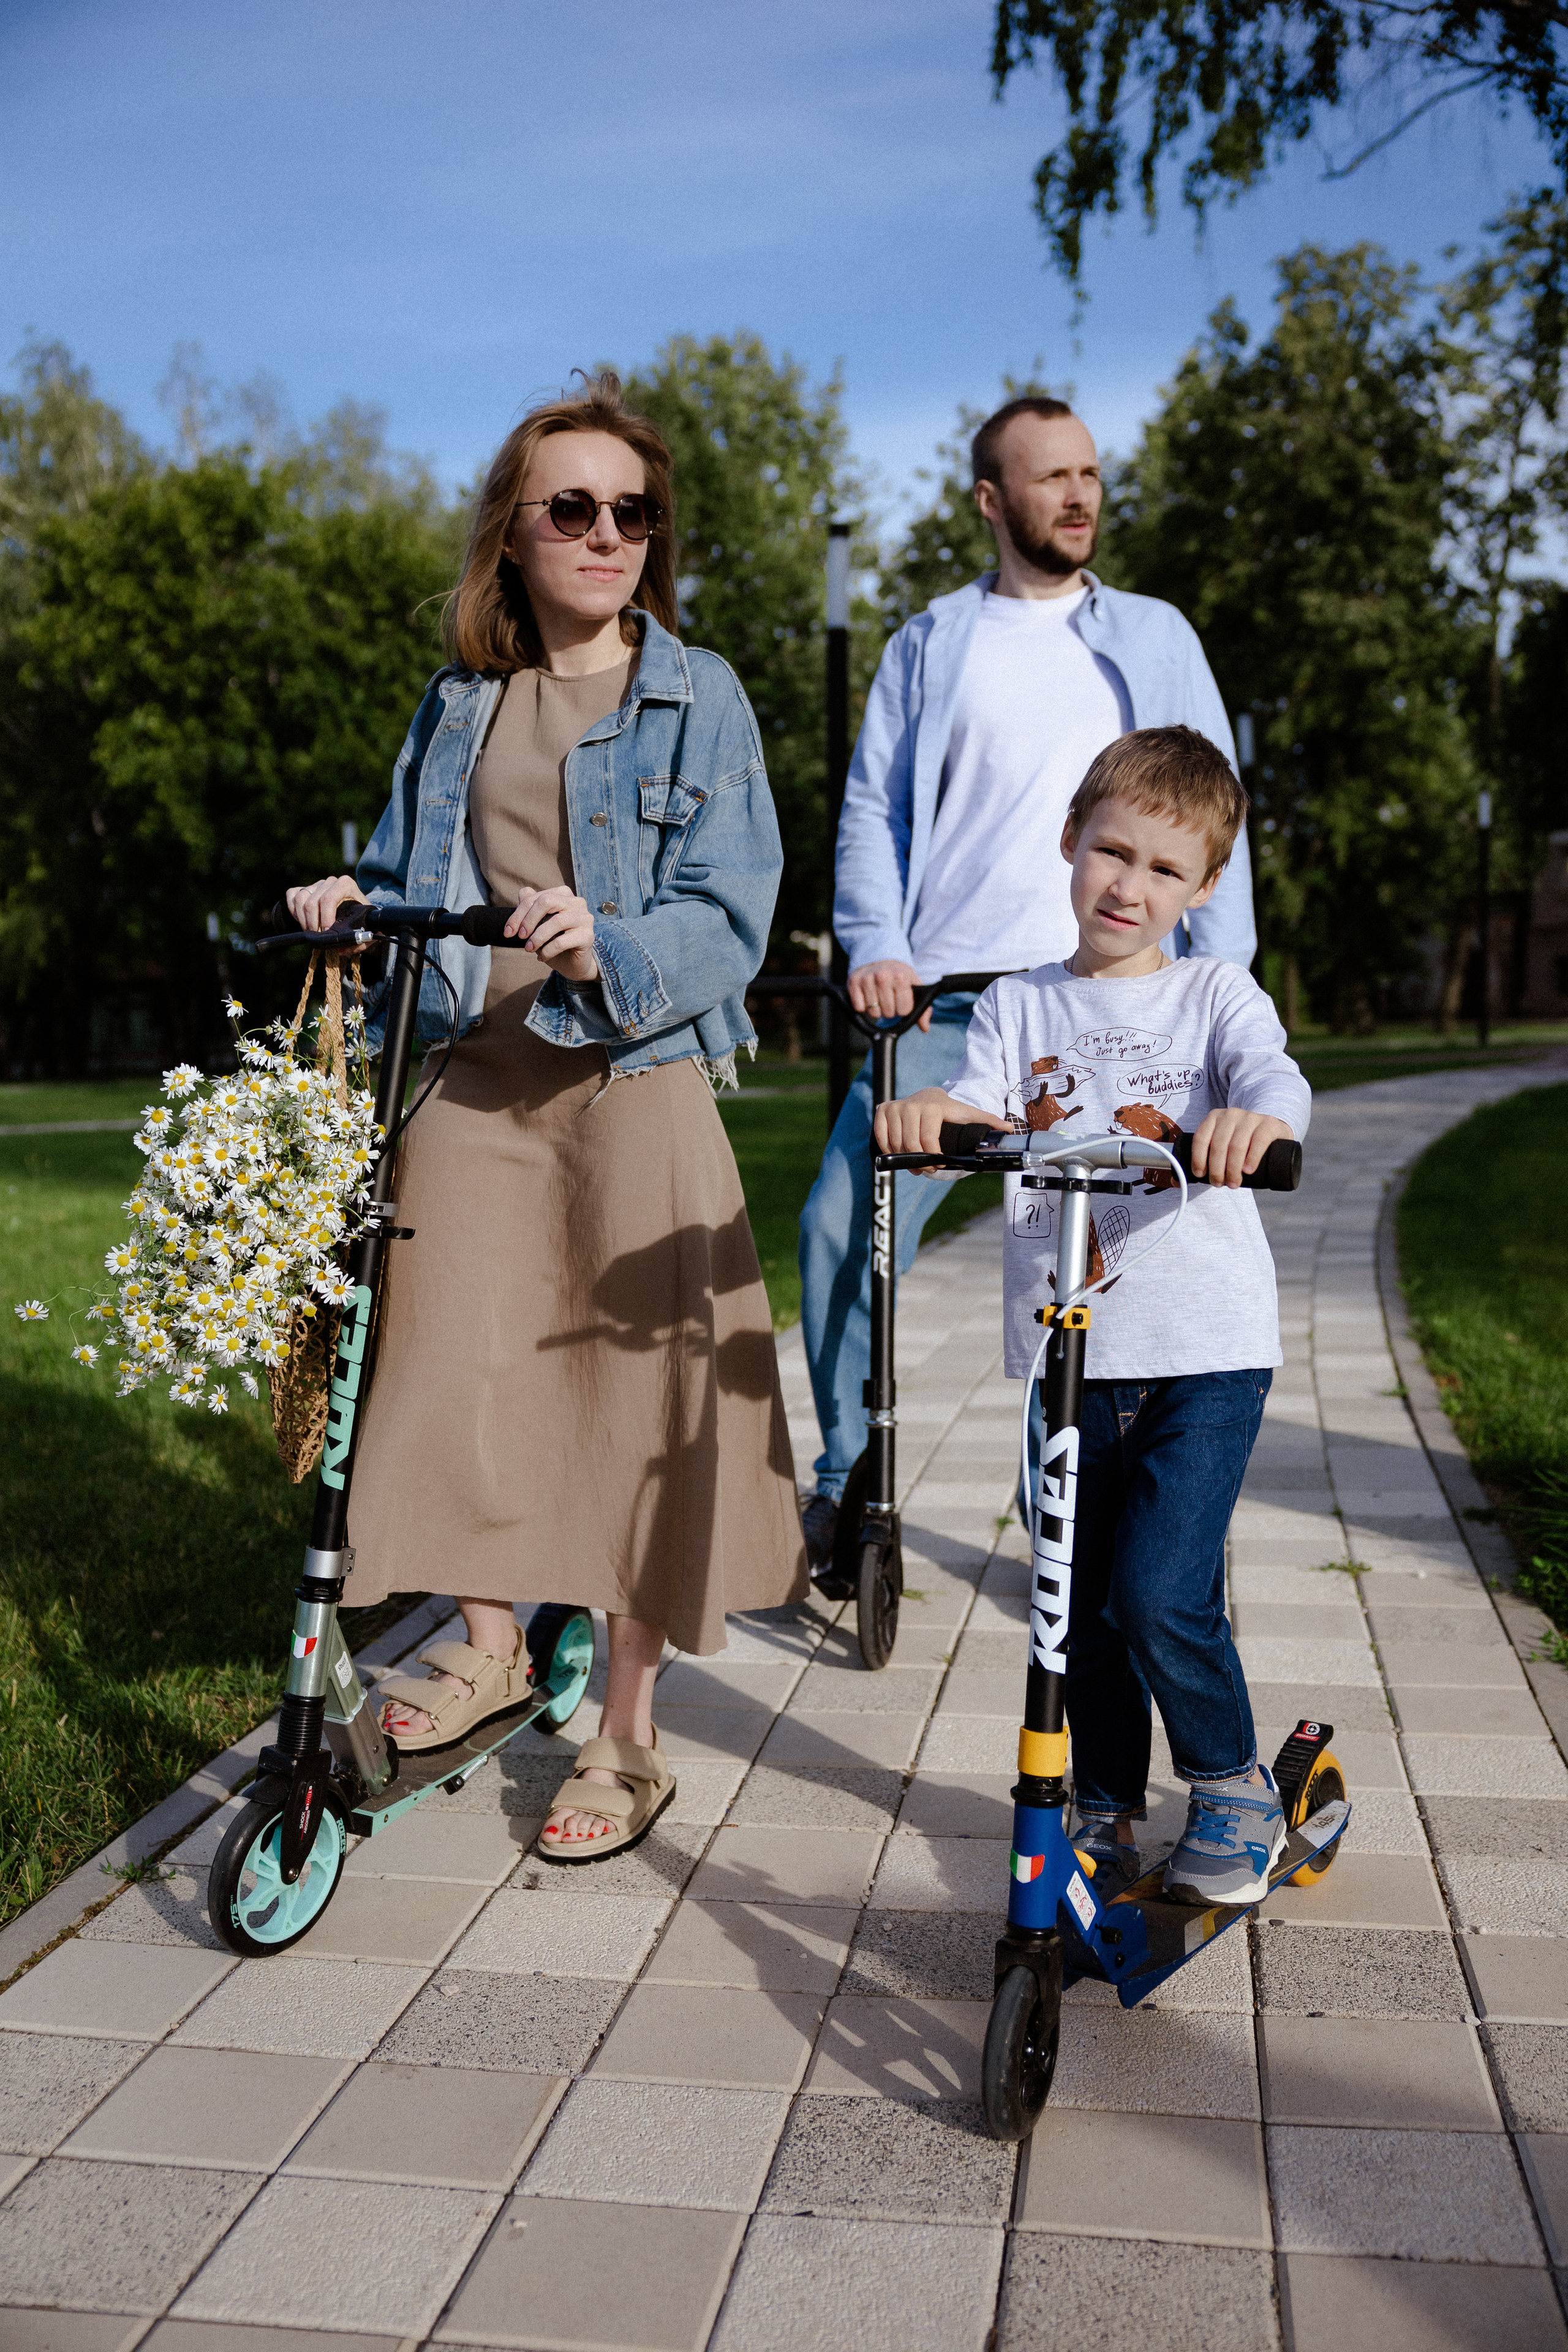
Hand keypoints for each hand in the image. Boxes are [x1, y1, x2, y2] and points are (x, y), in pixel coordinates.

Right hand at [284, 875, 362, 934]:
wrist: (354, 911)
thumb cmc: (360, 919)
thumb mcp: (364, 929)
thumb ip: (358, 941)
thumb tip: (341, 948)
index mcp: (346, 885)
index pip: (328, 898)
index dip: (325, 917)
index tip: (326, 932)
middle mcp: (330, 882)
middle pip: (312, 902)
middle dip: (312, 923)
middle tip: (317, 936)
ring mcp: (316, 884)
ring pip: (300, 899)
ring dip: (302, 919)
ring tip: (310, 931)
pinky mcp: (305, 888)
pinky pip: (292, 895)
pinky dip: (293, 910)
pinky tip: (302, 920)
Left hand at [506, 884, 599, 982]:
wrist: (574, 964)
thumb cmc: (554, 941)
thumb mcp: (539, 924)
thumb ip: (531, 906)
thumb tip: (523, 893)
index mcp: (563, 894)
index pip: (537, 897)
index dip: (518, 914)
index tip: (508, 932)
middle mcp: (576, 902)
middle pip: (546, 902)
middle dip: (528, 920)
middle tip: (520, 937)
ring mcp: (584, 918)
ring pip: (556, 922)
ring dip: (537, 937)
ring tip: (529, 949)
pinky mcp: (588, 936)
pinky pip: (562, 941)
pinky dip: (548, 950)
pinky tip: (542, 957)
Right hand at [849, 959, 932, 1031]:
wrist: (880, 958)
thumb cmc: (899, 976)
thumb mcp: (915, 987)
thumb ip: (924, 1009)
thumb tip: (925, 1028)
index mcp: (901, 977)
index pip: (904, 1011)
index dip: (903, 1009)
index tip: (901, 1000)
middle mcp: (883, 976)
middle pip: (888, 1014)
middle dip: (890, 1010)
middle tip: (889, 998)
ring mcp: (867, 978)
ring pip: (873, 1013)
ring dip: (876, 1009)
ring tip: (879, 997)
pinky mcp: (853, 982)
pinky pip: (859, 1008)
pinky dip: (863, 1006)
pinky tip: (867, 996)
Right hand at [873, 1089, 1002, 1166]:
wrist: (928, 1096)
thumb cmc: (950, 1111)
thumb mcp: (968, 1115)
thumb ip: (988, 1122)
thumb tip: (1011, 1130)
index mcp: (934, 1106)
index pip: (928, 1141)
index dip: (933, 1157)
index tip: (939, 1163)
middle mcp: (913, 1105)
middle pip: (911, 1146)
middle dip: (920, 1162)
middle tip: (928, 1169)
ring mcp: (896, 1107)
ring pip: (896, 1144)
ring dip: (904, 1160)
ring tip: (915, 1164)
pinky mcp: (883, 1110)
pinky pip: (881, 1138)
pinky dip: (888, 1150)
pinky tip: (899, 1154)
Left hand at [1190, 1109, 1294, 1186]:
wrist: (1271, 1128)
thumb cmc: (1241, 1142)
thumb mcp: (1221, 1144)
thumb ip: (1203, 1159)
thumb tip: (1174, 1181)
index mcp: (1214, 1118)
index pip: (1200, 1138)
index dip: (1198, 1158)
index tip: (1200, 1175)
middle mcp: (1231, 1114)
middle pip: (1219, 1145)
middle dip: (1217, 1169)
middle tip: (1220, 1184)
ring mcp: (1251, 1118)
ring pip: (1237, 1145)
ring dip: (1232, 1169)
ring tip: (1233, 1183)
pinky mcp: (1269, 1124)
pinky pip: (1258, 1140)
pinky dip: (1252, 1158)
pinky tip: (1248, 1170)